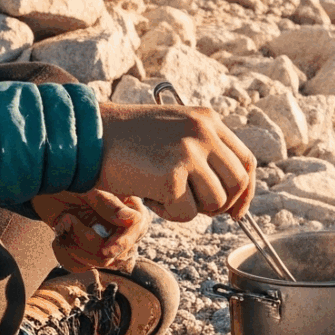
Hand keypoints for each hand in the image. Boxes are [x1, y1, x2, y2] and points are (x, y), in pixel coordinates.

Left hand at [36, 189, 150, 271]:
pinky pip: (79, 266)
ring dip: (74, 247)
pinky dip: (64, 254)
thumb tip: (132, 220)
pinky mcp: (85, 251)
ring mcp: (104, 241)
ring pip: (97, 263)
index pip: (135, 229)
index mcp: (129, 207)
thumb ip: (110, 203)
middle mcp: (121, 227)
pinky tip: (58, 238)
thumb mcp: (90, 187)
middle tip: (69, 221)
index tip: (106, 250)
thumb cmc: (71, 177)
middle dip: (87, 242)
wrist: (46, 183)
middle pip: (116, 253)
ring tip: (63, 224)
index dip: (122, 242)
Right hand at [94, 101, 256, 219]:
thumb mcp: (173, 133)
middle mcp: (203, 132)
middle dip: (221, 205)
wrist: (88, 135)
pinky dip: (168, 214)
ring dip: (190, 209)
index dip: (245, 191)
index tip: (236, 211)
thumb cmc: (125, 140)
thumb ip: (202, 153)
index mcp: (207, 120)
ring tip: (163, 195)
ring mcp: (189, 152)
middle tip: (193, 207)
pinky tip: (149, 195)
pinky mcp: (172, 176)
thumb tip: (229, 196)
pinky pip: (187, 214)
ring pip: (216, 202)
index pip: (246, 161)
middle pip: (238, 183)